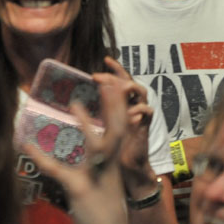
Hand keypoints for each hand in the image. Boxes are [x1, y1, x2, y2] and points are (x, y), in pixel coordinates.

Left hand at [26, 83, 129, 223]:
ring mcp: (97, 178)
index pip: (121, 129)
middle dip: (115, 106)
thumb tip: (86, 145)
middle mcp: (110, 167)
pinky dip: (42, 158)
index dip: (119, 106)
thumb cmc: (104, 207)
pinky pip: (59, 171)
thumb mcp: (102, 180)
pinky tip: (27, 145)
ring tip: (75, 104)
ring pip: (98, 148)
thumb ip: (95, 161)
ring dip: (87, 125)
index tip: (115, 83)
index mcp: (114, 162)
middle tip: (108, 81)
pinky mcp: (80, 191)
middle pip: (118, 131)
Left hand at [95, 56, 153, 180]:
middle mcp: (133, 107)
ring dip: (131, 87)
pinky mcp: (145, 128)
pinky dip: (140, 109)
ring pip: (143, 94)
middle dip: (118, 74)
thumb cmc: (115, 146)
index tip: (105, 59)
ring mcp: (141, 116)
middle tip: (98, 75)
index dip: (116, 69)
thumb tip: (75, 103)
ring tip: (120, 86)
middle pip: (130, 83)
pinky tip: (130, 110)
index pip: (121, 81)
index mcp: (123, 105)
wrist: (129, 165)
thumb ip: (97, 111)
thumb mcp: (104, 124)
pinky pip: (148, 113)